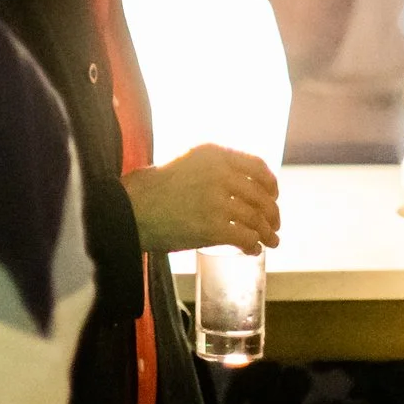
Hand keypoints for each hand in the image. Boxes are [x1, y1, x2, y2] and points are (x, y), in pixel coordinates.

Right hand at [125, 143, 281, 254]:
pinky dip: (252, 245)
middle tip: (273, 226)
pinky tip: (251, 249)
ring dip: (266, 233)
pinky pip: (245, 237)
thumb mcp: (186, 162)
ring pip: (257, 218)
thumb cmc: (153, 189)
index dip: (271, 184)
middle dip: (272, 214)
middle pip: (261, 196)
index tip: (273, 196)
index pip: (258, 166)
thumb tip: (246, 189)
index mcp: (214, 153)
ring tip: (269, 242)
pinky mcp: (213, 226)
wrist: (131, 210)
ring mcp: (217, 200)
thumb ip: (215, 169)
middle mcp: (219, 173)